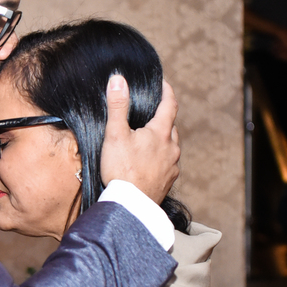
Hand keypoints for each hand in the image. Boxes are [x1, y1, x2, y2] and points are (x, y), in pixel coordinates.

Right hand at [99, 75, 178, 202]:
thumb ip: (118, 105)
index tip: (163, 84)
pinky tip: (147, 164)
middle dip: (162, 118)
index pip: (170, 104)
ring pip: (170, 146)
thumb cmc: (121, 170)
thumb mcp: (115, 134)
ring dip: (161, 140)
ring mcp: (172, 166)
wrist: (129, 206)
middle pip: (171, 126)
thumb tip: (118, 79)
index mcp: (161, 133)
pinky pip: (167, 164)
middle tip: (150, 114)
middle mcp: (172, 148)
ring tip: (146, 140)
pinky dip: (160, 159)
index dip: (167, 91)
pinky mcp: (168, 182)